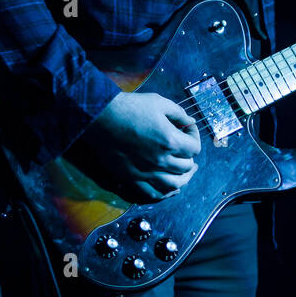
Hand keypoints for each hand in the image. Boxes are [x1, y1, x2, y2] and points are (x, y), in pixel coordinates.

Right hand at [77, 91, 200, 202]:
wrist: (101, 118)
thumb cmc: (130, 107)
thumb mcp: (159, 102)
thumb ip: (179, 114)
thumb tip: (190, 122)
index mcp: (170, 141)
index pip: (194, 148)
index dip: (194, 136)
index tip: (187, 129)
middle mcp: (161, 160)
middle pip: (186, 167)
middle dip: (189, 156)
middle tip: (185, 149)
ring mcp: (146, 172)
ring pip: (174, 185)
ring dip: (183, 178)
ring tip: (185, 172)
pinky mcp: (132, 178)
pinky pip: (153, 193)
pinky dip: (164, 194)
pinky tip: (169, 189)